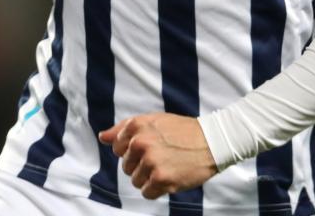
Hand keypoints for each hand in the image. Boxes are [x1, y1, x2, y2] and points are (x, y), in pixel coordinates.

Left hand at [99, 113, 218, 198]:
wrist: (213, 141)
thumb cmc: (181, 131)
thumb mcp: (151, 121)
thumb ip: (123, 129)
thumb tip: (102, 138)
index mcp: (135, 126)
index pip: (116, 148)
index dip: (131, 152)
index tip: (147, 151)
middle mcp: (140, 143)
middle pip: (126, 166)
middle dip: (140, 166)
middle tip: (160, 161)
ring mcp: (151, 161)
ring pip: (135, 180)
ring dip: (148, 179)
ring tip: (165, 169)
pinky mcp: (162, 179)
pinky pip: (147, 193)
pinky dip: (155, 191)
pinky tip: (168, 180)